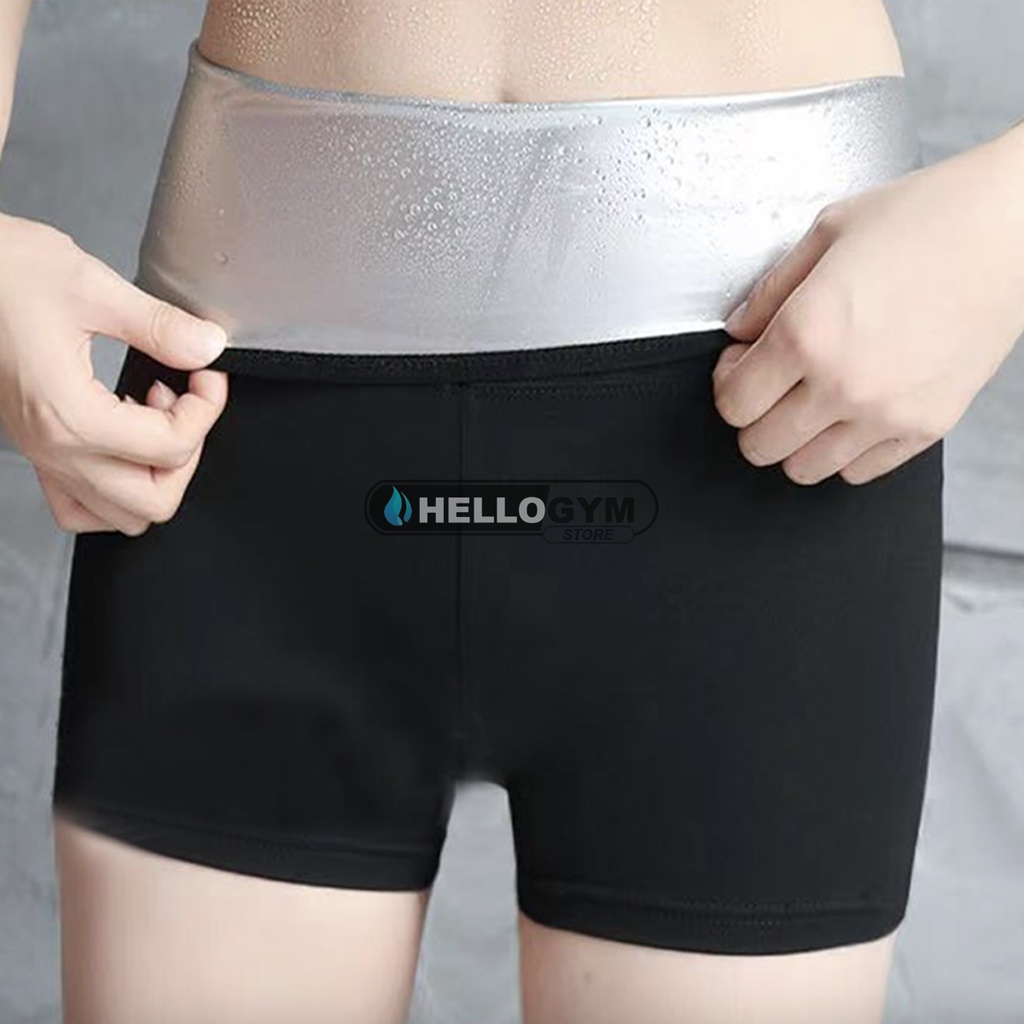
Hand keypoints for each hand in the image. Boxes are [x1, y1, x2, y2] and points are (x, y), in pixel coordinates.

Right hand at [0, 211, 229, 533]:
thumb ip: (159, 326)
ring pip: (119, 515)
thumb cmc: (4, 274)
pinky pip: (81, 505)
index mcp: (71, 415)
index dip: (206, 409)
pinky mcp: (37, 448)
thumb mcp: (92, 287)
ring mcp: (44, 454)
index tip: (207, 375)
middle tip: (188, 403)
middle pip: (152, 503)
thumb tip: (208, 346)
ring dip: (154, 475)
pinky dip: (116, 487)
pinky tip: (125, 434)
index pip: (172, 448)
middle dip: (187, 454)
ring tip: (155, 418)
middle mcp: (54, 449)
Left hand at [712, 139, 1023, 484]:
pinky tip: (850, 413)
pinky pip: (859, 472)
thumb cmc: (927, 218)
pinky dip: (844, 452)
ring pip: (804, 470)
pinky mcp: (925, 426)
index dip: (727, 384)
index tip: (740, 366)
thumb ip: (770, 291)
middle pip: (759, 446)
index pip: (732, 403)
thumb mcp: (827, 234)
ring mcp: (885, 413)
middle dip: (752, 418)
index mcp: (806, 333)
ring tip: (808, 403)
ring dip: (794, 442)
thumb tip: (738, 330)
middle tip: (769, 386)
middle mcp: (841, 383)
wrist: (1013, 229)